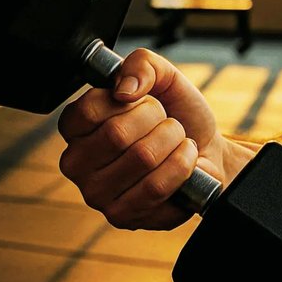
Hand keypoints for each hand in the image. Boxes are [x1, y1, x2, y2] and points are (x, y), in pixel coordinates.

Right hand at [56, 48, 239, 229]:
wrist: (206, 153)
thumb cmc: (176, 117)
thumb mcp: (164, 77)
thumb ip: (142, 64)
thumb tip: (124, 88)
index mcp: (75, 128)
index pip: (88, 110)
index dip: (128, 101)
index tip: (141, 102)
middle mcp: (76, 163)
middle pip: (117, 134)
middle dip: (157, 120)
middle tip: (166, 122)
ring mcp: (95, 193)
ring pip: (142, 158)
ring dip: (174, 142)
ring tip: (176, 141)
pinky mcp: (120, 216)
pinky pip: (156, 187)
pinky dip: (182, 166)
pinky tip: (185, 161)